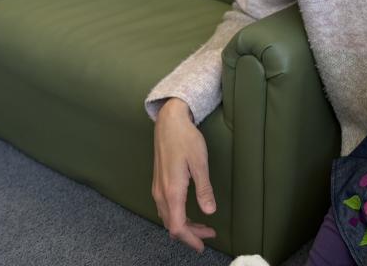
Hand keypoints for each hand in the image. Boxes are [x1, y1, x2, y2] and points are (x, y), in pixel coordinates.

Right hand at [152, 98, 216, 251]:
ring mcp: (157, 189)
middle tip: (209, 235)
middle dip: (190, 234)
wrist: (169, 123)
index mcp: (172, 191)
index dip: (190, 239)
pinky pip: (166, 208)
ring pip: (168, 217)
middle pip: (172, 225)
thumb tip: (209, 211)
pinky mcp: (158, 183)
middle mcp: (161, 193)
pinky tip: (189, 213)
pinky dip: (178, 216)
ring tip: (202, 227)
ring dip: (184, 225)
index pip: (178, 226)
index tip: (203, 245)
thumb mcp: (200, 163)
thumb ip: (204, 189)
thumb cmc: (186, 140)